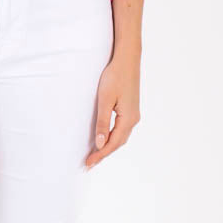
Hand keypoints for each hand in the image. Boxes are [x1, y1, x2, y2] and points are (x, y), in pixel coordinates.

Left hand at [85, 52, 140, 170]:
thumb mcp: (105, 100)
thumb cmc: (115, 76)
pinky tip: (104, 138)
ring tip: (95, 155)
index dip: (100, 154)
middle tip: (89, 163)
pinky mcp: (130, 109)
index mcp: (128, 119)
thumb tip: (100, 143)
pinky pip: (121, 129)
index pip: (113, 143)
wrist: (127, 59)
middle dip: (103, 154)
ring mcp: (133, 114)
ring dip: (108, 146)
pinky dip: (112, 137)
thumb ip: (102, 122)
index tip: (88, 163)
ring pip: (120, 137)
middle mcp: (133, 119)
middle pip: (118, 143)